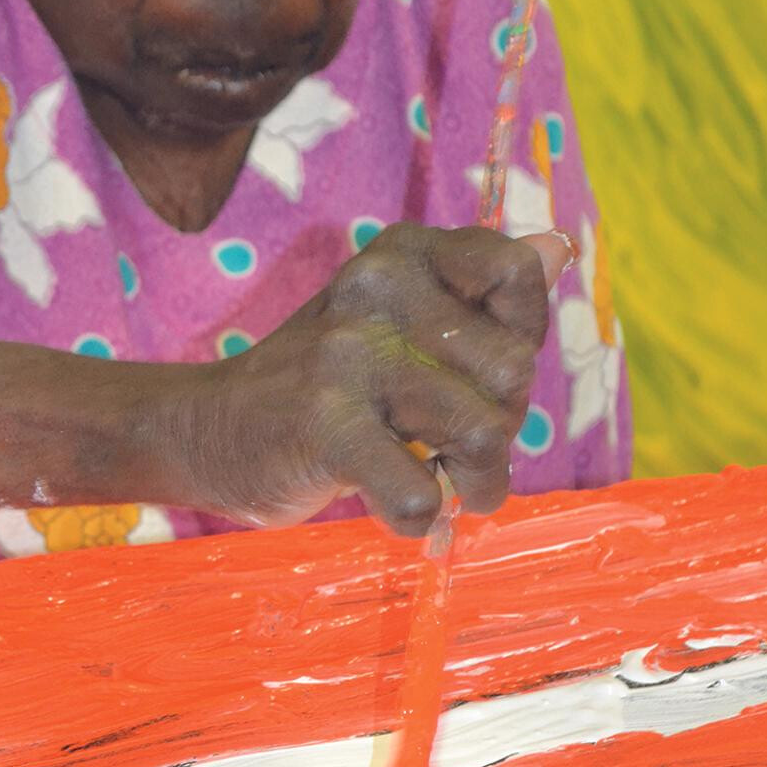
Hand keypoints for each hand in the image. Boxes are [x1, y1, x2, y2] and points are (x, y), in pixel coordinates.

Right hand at [178, 222, 573, 536]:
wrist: (206, 430)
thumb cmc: (323, 383)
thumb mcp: (397, 319)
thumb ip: (477, 293)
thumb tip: (561, 247)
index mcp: (401, 254)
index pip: (517, 273)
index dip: (519, 336)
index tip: (475, 370)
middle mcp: (376, 288)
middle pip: (512, 370)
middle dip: (501, 424)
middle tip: (452, 442)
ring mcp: (347, 354)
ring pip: (483, 432)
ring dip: (476, 484)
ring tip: (444, 486)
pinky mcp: (323, 423)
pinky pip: (420, 494)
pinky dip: (419, 519)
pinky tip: (395, 505)